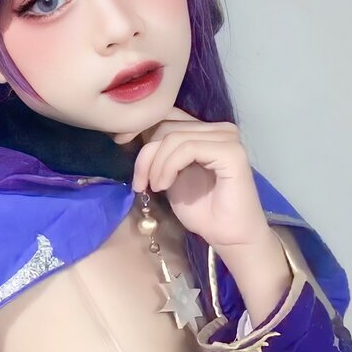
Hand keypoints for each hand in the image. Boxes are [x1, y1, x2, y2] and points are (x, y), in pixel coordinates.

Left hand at [113, 106, 270, 251]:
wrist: (228, 237)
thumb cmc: (201, 210)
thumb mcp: (169, 174)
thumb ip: (159, 152)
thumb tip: (131, 132)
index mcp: (206, 130)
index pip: (167, 115)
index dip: (140, 127)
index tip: (121, 144)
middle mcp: (220, 129)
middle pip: (166, 125)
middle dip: (145, 154)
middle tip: (140, 182)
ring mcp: (227, 138)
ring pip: (173, 137)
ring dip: (155, 164)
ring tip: (153, 187)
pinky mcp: (231, 152)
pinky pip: (187, 148)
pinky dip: (168, 166)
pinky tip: (164, 185)